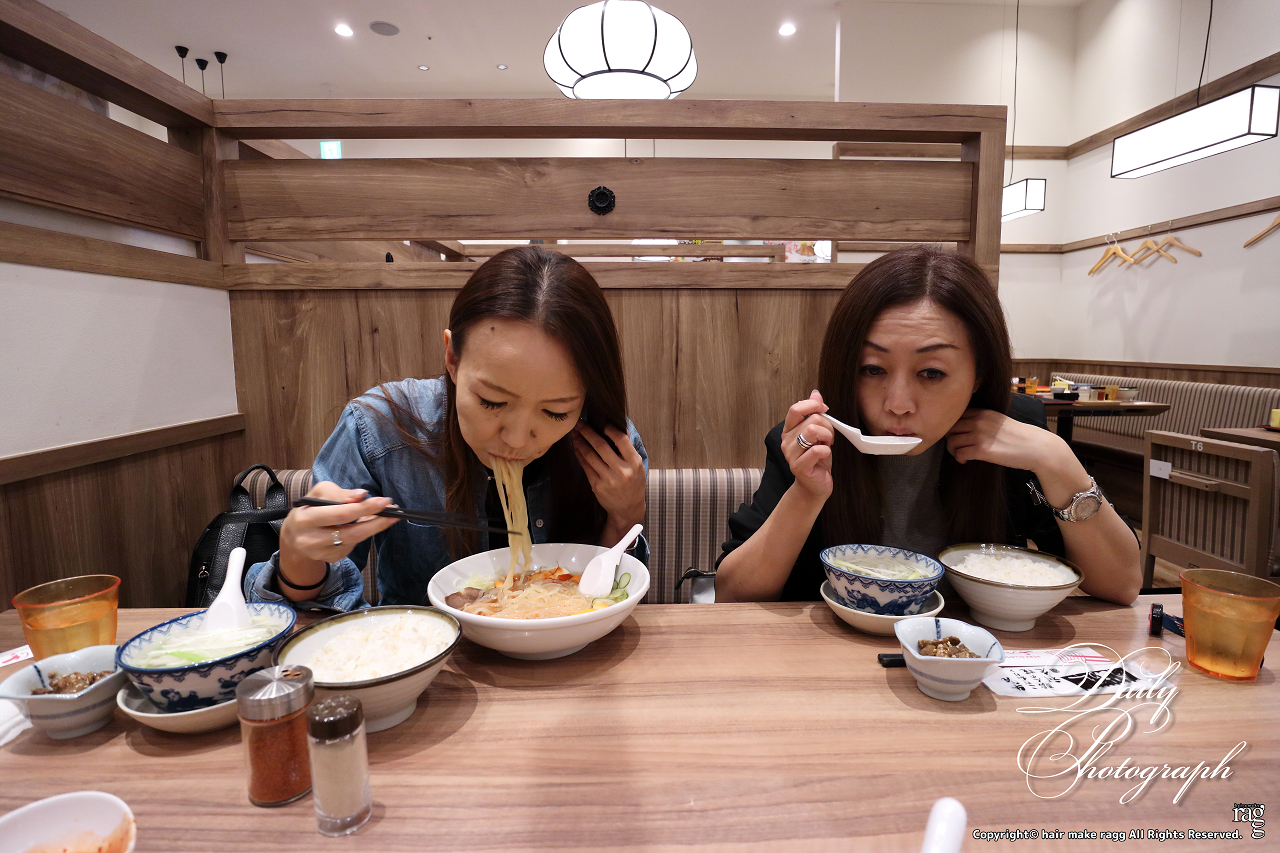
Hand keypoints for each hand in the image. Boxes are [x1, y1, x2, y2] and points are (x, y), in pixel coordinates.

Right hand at [279, 481, 398, 565]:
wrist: (293, 538)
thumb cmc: (309, 510)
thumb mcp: (317, 494)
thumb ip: (338, 493)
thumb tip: (361, 495)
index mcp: (306, 519)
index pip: (340, 514)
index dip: (364, 508)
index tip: (384, 501)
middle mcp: (311, 539)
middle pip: (351, 532)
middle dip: (376, 521)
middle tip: (394, 511)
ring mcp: (321, 553)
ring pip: (355, 540)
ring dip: (374, 527)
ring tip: (386, 515)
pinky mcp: (331, 559)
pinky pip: (352, 546)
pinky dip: (363, 534)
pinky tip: (367, 525)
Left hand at [572, 422, 646, 538]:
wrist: (628, 509)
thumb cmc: (634, 484)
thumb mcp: (638, 466)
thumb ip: (628, 449)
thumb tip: (617, 427)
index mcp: (634, 463)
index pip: (621, 440)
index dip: (610, 429)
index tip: (601, 422)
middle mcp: (621, 470)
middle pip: (601, 446)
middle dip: (588, 432)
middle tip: (579, 422)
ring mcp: (608, 479)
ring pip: (590, 455)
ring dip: (580, 442)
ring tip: (574, 433)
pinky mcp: (597, 486)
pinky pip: (585, 466)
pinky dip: (580, 455)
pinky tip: (576, 447)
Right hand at [781, 390, 833, 501]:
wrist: (815, 485)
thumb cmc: (817, 459)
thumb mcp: (818, 433)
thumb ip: (814, 413)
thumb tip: (815, 394)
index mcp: (789, 430)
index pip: (796, 409)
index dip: (812, 406)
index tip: (824, 411)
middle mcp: (786, 441)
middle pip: (811, 420)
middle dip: (827, 427)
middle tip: (828, 438)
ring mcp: (790, 454)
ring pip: (813, 431)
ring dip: (827, 437)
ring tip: (826, 445)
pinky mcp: (799, 466)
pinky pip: (817, 450)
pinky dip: (827, 451)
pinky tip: (824, 456)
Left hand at [946, 409, 1088, 501]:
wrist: (1036, 447)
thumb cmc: (1019, 436)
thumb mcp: (999, 421)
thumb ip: (983, 420)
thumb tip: (966, 428)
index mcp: (983, 412)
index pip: (956, 416)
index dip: (952, 427)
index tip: (957, 435)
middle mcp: (979, 421)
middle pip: (950, 428)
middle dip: (950, 439)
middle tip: (957, 447)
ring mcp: (980, 435)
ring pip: (952, 441)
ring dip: (953, 450)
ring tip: (961, 454)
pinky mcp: (982, 450)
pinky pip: (960, 453)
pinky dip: (960, 458)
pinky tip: (965, 460)